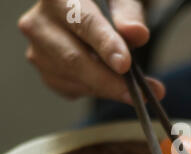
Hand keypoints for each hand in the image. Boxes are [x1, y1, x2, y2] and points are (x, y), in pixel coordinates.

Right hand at [18, 0, 164, 102]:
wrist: (88, 13)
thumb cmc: (106, 5)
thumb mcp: (120, 1)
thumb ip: (129, 14)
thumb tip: (137, 33)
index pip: (84, 24)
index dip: (105, 46)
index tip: (125, 65)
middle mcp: (39, 25)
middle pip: (74, 60)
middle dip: (109, 81)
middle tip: (138, 94)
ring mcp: (39, 53)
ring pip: (76, 80)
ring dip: (109, 90)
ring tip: (138, 93)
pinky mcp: (47, 74)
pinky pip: (76, 90)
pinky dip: (100, 92)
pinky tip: (115, 85)